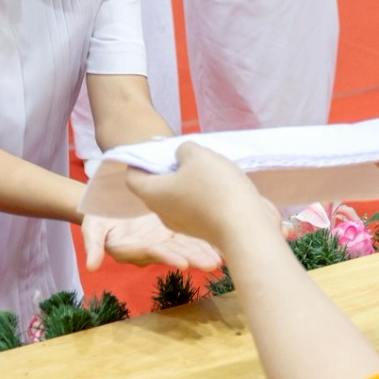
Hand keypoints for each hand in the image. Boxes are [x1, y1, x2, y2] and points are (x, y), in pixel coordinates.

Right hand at [79, 211, 224, 272]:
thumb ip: (93, 245)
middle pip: (175, 253)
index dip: (168, 257)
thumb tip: (91, 267)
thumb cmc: (98, 218)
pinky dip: (205, 238)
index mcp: (135, 249)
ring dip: (203, 251)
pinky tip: (221, 243)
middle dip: (194, 258)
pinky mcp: (172, 228)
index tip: (183, 263)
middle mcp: (153, 247)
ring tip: (221, 258)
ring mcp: (164, 238)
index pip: (154, 252)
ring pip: (186, 246)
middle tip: (212, 264)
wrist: (108, 206)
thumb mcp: (92, 229)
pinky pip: (190, 234)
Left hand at [124, 143, 282, 254]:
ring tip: (211, 167)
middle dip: (170, 168)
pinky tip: (224, 184)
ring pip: (180, 196)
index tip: (158, 149)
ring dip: (191, 181)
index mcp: (153, 194)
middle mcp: (163, 213)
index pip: (133, 176)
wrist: (246, 228)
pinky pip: (198, 206)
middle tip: (188, 154)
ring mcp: (185, 224)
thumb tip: (183, 158)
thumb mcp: (197, 155)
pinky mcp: (205, 229)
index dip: (141, 160)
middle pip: (158, 186)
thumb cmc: (214, 188)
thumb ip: (184, 150)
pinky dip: (205, 195)